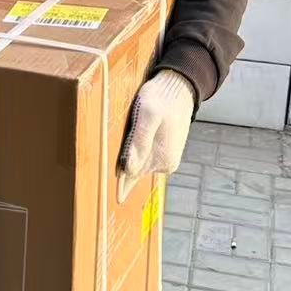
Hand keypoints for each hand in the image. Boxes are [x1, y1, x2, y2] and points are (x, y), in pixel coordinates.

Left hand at [118, 69, 196, 200]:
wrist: (179, 87)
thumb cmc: (162, 98)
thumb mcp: (148, 115)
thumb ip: (139, 141)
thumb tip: (129, 168)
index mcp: (161, 158)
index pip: (132, 175)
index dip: (121, 187)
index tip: (115, 203)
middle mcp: (165, 162)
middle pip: (135, 171)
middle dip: (123, 176)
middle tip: (111, 191)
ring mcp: (165, 156)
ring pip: (139, 164)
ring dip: (129, 166)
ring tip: (117, 176)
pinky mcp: (164, 148)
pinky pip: (145, 157)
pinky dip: (136, 157)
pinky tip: (128, 157)